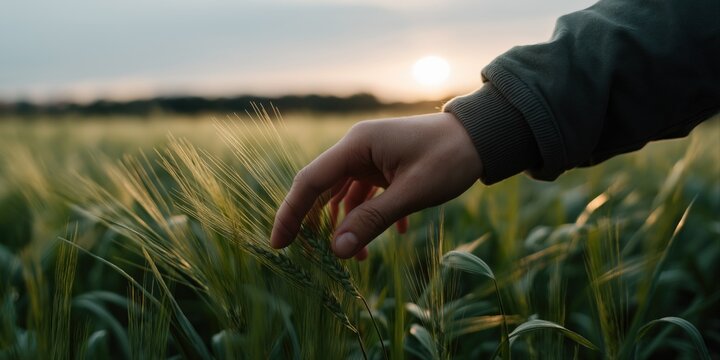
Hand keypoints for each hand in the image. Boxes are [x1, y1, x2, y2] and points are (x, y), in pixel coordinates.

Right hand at [270, 112, 482, 258]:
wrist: (484, 136)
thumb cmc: (450, 158)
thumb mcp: (412, 193)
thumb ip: (373, 220)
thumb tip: (338, 251)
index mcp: (357, 145)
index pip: (311, 181)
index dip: (291, 213)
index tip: (279, 245)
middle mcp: (358, 147)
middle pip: (322, 186)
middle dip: (314, 222)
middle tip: (307, 255)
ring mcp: (372, 155)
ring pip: (344, 193)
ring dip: (348, 223)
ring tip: (359, 257)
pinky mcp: (385, 164)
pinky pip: (367, 192)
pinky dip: (372, 213)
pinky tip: (396, 232)